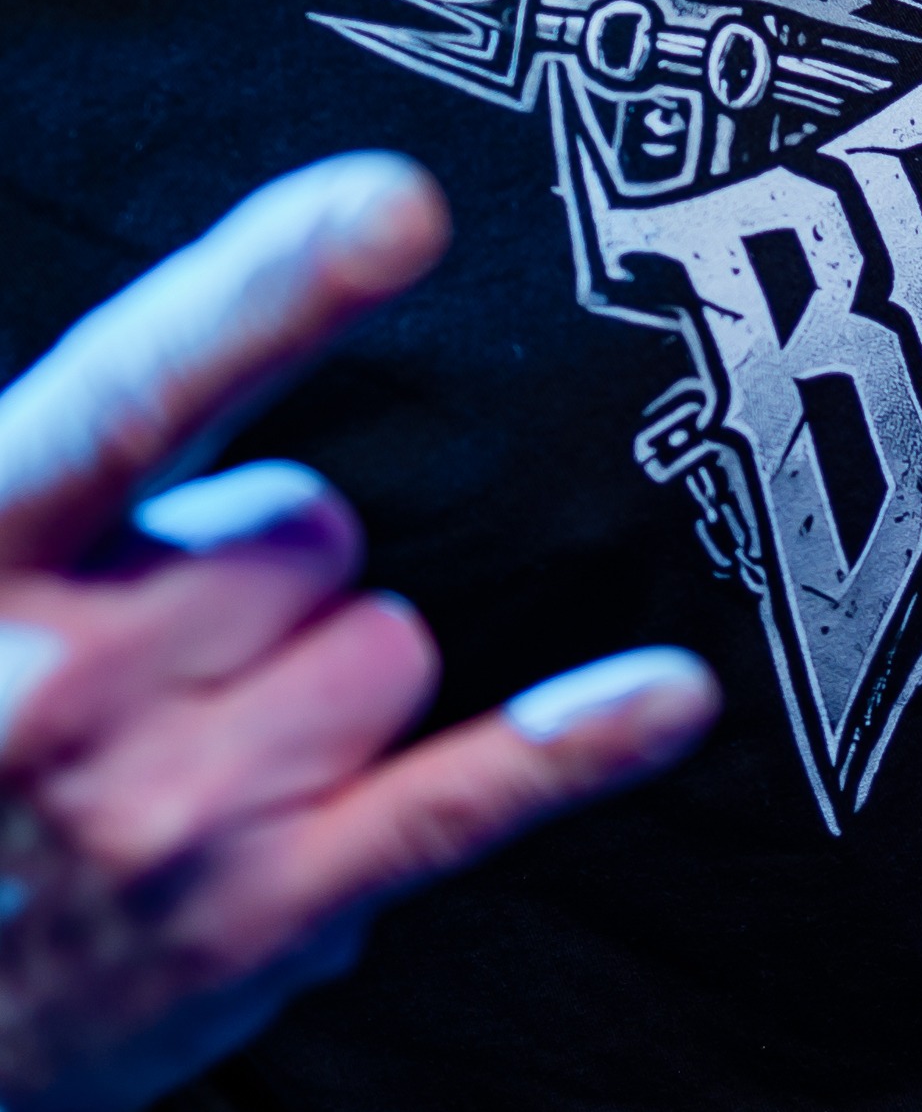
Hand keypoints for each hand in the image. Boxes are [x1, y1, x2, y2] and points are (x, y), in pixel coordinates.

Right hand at [0, 154, 719, 1111]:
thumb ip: (71, 468)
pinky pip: (466, 794)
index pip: (139, 398)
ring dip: (334, 681)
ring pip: (392, 642)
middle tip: (167, 659)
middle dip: (272, 570)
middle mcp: (59, 684)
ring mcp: (171, 807)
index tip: (396, 204)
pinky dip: (574, 746)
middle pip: (313, 525)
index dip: (271, 291)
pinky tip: (671, 698)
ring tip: (206, 753)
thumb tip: (236, 321)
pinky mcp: (269, 908)